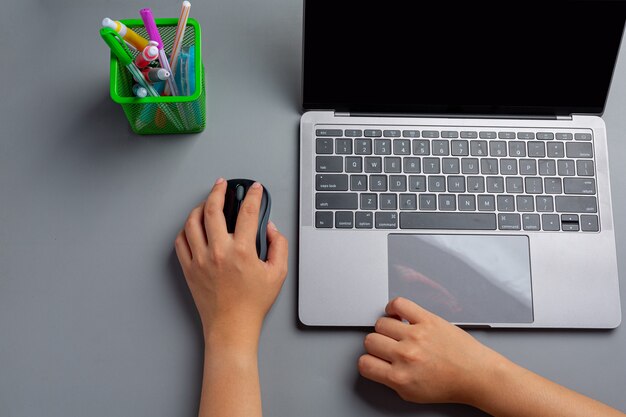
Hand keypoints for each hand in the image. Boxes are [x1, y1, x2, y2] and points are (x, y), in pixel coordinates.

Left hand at [174, 178, 288, 347]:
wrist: (231, 327)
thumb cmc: (253, 303)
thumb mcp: (278, 273)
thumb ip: (279, 245)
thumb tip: (269, 228)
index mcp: (242, 251)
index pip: (248, 213)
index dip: (254, 196)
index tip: (256, 189)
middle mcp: (218, 251)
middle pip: (213, 209)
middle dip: (219, 190)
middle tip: (223, 184)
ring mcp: (200, 259)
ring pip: (192, 222)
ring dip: (199, 207)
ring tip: (206, 202)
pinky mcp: (189, 268)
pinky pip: (181, 241)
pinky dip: (186, 229)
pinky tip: (194, 226)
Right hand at [358, 297, 503, 404]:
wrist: (475, 375)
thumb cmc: (449, 384)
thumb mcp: (412, 393)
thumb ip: (389, 379)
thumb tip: (375, 363)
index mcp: (400, 377)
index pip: (364, 363)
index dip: (368, 361)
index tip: (375, 359)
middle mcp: (406, 356)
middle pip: (370, 341)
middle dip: (377, 345)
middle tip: (388, 347)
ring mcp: (416, 336)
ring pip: (381, 323)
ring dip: (386, 328)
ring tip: (397, 333)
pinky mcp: (427, 319)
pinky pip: (399, 304)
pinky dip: (393, 307)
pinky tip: (398, 315)